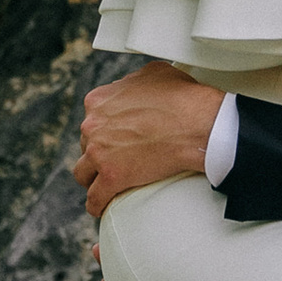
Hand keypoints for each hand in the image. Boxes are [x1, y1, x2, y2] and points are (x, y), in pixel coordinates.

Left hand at [74, 62, 220, 221]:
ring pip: (83, 172)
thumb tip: (132, 87)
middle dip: (99, 152)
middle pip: (86, 144)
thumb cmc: (183, 99)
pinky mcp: (111, 177)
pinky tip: (104, 206)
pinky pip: (95, 198)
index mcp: (99, 100)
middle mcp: (93, 124)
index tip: (115, 139)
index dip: (104, 131)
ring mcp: (99, 152)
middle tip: (117, 159)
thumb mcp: (154, 74)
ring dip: (93, 178)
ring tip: (106, 185)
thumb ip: (133, 82)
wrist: (197, 124)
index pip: (91, 119)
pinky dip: (98, 204)